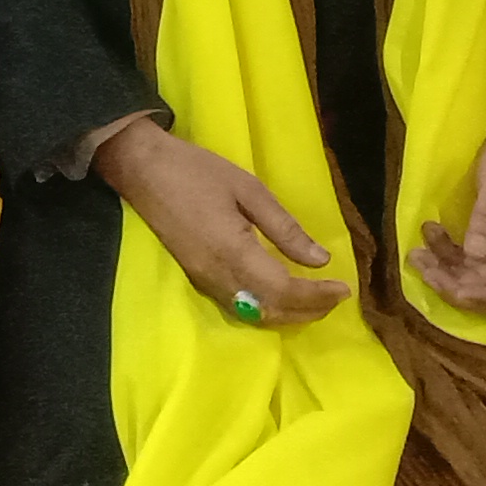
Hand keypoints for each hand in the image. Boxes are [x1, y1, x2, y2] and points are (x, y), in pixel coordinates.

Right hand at [93, 115, 345, 324]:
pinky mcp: (197, 278)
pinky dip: (267, 308)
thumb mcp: (248, 189)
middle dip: (308, 310)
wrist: (142, 171)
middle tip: (336, 297)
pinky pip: (238, 306)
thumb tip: (320, 260)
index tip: (344, 287)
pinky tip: (281, 295)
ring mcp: (204, 281)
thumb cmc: (196, 171)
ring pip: (254, 314)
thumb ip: (284, 228)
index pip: (284, 290)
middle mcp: (218, 277)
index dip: (317, 296)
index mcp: (233, 252)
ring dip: (288, 314)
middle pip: (271, 311)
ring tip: (316, 299)